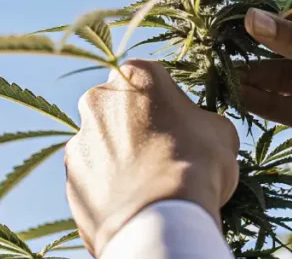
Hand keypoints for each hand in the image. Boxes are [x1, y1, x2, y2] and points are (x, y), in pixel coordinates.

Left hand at [64, 60, 239, 255]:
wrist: (161, 216)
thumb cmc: (198, 163)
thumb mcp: (220, 132)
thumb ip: (201, 121)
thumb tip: (198, 132)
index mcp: (137, 74)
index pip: (153, 82)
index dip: (169, 106)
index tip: (181, 129)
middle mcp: (98, 97)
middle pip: (120, 108)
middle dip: (136, 127)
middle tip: (162, 156)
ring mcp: (80, 137)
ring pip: (102, 143)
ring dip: (119, 157)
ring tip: (145, 185)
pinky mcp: (70, 175)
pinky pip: (92, 176)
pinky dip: (107, 186)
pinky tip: (130, 202)